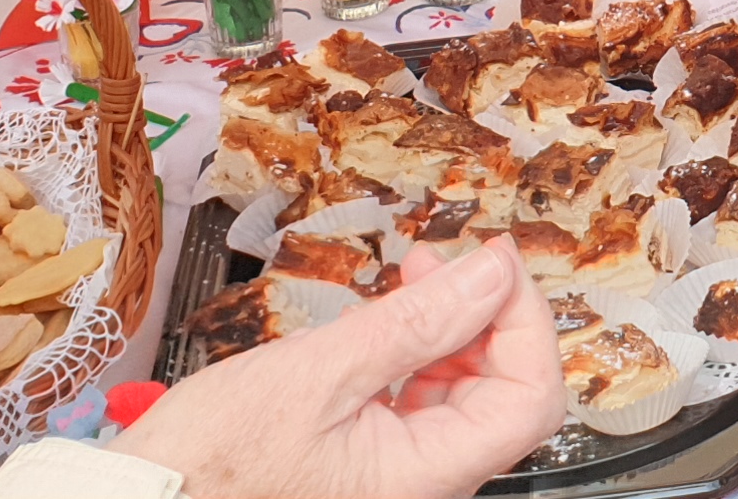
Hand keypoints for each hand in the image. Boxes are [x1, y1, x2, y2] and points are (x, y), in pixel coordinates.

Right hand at [115, 237, 565, 497]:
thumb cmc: (209, 466)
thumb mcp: (318, 373)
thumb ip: (417, 322)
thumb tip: (491, 274)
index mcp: (425, 477)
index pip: (528, 398)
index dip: (525, 321)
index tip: (495, 262)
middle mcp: (425, 486)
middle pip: (505, 396)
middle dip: (487, 316)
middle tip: (444, 260)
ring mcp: (401, 481)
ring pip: (465, 398)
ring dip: (452, 331)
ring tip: (411, 279)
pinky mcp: (372, 471)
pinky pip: (422, 410)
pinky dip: (417, 358)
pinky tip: (388, 325)